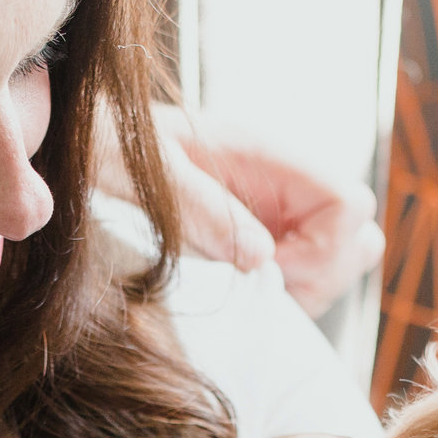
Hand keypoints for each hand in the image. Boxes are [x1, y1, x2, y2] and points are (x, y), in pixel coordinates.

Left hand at [103, 103, 384, 317]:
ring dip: (303, 287)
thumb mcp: (149, 174)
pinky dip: (282, 292)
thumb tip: (261, 258)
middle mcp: (280, 182)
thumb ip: (203, 210)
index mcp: (265, 156)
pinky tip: (236, 288)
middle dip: (321, 273)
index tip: (268, 268)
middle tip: (259, 284)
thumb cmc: (107, 146)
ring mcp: (273, 211)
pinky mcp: (256, 236)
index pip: (349, 203)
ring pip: (337, 259)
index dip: (324, 248)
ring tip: (243, 287)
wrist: (80, 145)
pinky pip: (302, 272)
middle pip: (358, 235)